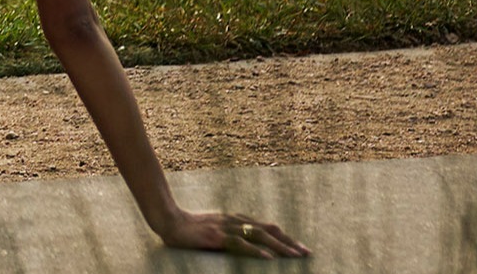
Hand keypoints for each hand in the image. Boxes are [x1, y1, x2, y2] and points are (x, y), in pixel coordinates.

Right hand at [159, 210, 305, 258]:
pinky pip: (241, 244)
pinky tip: (269, 258)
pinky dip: (257, 251)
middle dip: (289, 242)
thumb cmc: (192, 228)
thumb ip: (233, 233)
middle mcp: (235, 220)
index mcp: (237, 219)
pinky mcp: (217, 236)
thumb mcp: (216, 228)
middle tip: (307, 253)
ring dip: (279, 247)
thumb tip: (251, 244)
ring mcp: (226, 227)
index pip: (267, 227)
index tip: (301, 248)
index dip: (285, 237)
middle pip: (269, 229)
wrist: (169, 221)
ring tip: (294, 256)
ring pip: (259, 236)